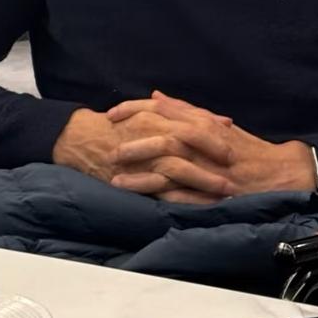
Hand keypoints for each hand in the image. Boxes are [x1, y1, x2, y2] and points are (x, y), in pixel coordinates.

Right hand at [53, 98, 235, 201]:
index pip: (191, 122)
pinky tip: (202, 205)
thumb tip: (218, 119)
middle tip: (235, 164)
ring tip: (227, 190)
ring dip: (205, 180)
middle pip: (189, 144)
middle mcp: (151, 134)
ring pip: (180, 168)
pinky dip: (184, 198)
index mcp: (155, 116)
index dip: (212, 131)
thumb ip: (181, 113)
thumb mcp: (149, 112)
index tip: (232, 136)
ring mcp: (143, 158)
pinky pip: (164, 190)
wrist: (81, 139)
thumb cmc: (117, 125)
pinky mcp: (136, 179)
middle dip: (213, 155)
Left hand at [107, 90, 315, 200]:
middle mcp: (202, 144)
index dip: (132, 111)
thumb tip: (155, 97)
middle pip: (162, 140)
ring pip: (168, 171)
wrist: (278, 172)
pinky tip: (143, 201)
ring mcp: (206, 170)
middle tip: (111, 151)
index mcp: (201, 123)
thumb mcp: (213, 122)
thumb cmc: (242, 147)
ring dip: (140, 177)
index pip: (160, 112)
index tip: (110, 115)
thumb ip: (183, 109)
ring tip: (116, 182)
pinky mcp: (211, 195)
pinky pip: (183, 197)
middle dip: (133, 145)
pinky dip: (162, 198)